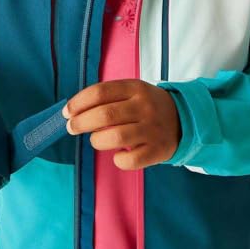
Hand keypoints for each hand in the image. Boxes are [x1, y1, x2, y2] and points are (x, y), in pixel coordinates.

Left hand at [62, 79, 181, 169]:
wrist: (183, 118)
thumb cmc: (145, 105)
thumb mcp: (131, 91)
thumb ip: (107, 97)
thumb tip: (74, 112)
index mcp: (135, 88)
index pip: (100, 92)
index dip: (79, 103)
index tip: (67, 112)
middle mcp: (144, 107)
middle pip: (105, 115)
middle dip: (81, 123)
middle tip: (71, 128)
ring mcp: (152, 129)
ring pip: (115, 137)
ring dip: (97, 140)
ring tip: (95, 140)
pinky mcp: (157, 150)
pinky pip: (130, 161)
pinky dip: (118, 160)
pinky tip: (117, 155)